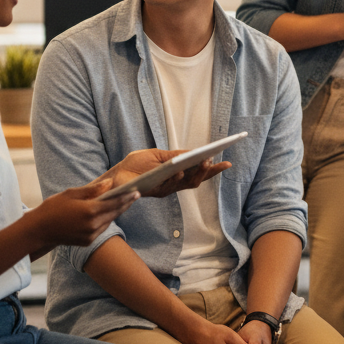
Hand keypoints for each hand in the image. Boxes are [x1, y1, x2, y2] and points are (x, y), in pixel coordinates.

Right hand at [30, 178, 136, 247]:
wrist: (38, 231)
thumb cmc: (53, 208)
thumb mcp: (72, 193)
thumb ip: (93, 189)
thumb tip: (110, 183)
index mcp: (89, 211)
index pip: (114, 203)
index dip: (127, 197)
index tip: (137, 191)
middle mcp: (92, 225)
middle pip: (115, 213)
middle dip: (125, 203)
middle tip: (135, 194)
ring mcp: (90, 235)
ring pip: (109, 221)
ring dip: (117, 212)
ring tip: (125, 201)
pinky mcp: (87, 242)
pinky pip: (101, 228)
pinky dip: (107, 219)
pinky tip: (110, 212)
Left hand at [104, 149, 229, 198]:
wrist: (116, 175)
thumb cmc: (136, 164)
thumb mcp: (159, 155)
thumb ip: (176, 155)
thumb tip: (194, 152)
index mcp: (177, 173)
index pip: (199, 171)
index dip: (213, 169)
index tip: (227, 163)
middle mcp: (174, 183)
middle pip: (197, 179)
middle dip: (209, 172)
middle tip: (216, 162)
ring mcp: (166, 188)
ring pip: (186, 184)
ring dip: (196, 174)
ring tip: (204, 162)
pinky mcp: (156, 192)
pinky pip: (170, 186)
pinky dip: (177, 177)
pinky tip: (181, 169)